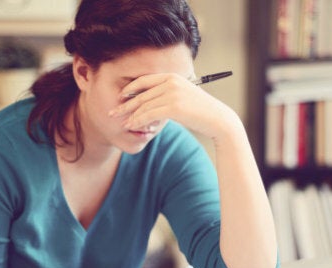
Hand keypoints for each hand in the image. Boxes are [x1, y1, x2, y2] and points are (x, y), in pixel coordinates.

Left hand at [109, 73, 241, 140]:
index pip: (145, 80)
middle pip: (141, 93)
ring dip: (130, 115)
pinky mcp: (174, 107)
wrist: (218, 120)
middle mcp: (171, 82)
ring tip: (121, 123)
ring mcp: (172, 93)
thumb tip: (153, 102)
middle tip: (112, 112)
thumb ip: (169, 95)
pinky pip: (150, 114)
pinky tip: (132, 126)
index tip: (120, 97)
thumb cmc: (202, 112)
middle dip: (125, 104)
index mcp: (173, 77)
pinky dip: (139, 121)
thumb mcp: (185, 98)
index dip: (130, 89)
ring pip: (144, 105)